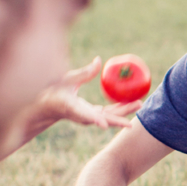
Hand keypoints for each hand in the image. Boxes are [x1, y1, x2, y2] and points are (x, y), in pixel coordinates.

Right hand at [23, 57, 142, 135]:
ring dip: (124, 111)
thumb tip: (98, 60)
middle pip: (105, 117)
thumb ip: (83, 73)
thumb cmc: (54, 90)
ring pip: (109, 116)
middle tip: (138, 105)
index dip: (95, 120)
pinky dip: (119, 109)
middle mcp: (82, 117)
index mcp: (72, 109)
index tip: (104, 125)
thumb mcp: (67, 79)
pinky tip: (129, 103)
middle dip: (122, 113)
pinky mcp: (92, 116)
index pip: (85, 116)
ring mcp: (88, 118)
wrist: (47, 105)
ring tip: (139, 103)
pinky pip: (108, 113)